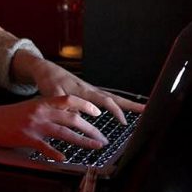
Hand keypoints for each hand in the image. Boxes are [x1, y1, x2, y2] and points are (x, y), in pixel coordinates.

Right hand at [0, 95, 108, 160]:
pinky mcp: (27, 139)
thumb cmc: (9, 115)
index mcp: (43, 102)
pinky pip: (46, 148)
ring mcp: (35, 125)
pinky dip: (57, 154)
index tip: (97, 113)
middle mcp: (41, 112)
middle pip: (72, 118)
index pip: (69, 100)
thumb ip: (47, 109)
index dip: (85, 105)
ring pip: (64, 133)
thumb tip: (66, 116)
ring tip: (95, 147)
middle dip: (91, 129)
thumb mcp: (30, 106)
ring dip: (83, 141)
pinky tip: (65, 159)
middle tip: (102, 138)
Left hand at [11, 50, 144, 124]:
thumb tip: (77, 114)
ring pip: (112, 97)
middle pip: (115, 97)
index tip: (123, 121)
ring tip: (140, 109)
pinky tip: (119, 108)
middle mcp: (90, 89)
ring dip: (126, 103)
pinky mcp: (88, 91)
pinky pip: (106, 97)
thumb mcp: (53, 94)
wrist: (46, 70)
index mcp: (84, 91)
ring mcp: (90, 89)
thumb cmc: (49, 81)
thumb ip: (63, 104)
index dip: (115, 111)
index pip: (104, 100)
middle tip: (146, 110)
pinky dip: (116, 102)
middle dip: (131, 104)